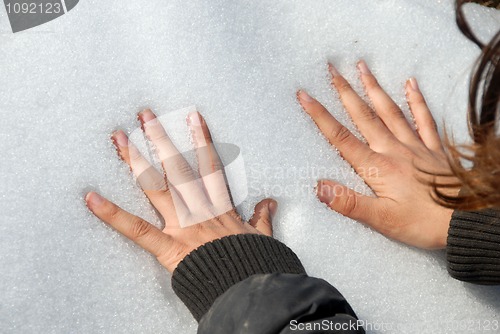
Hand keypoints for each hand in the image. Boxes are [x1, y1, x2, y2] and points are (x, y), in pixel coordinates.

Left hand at [85, 109, 276, 271]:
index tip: (192, 117)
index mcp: (219, 207)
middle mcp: (198, 209)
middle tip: (145, 116)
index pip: (210, 166)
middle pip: (177, 168)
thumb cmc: (250, 263)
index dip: (202, 139)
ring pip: (156, 187)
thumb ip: (261, 218)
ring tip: (120, 138)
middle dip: (161, 140)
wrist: (245, 287)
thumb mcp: (261, 237)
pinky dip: (113, 216)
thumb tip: (270, 203)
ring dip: (136, 161)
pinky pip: (137, 230)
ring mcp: (181, 225)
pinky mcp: (166, 246)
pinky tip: (91, 198)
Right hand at [297, 61, 457, 248]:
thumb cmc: (423, 223)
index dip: (320, 116)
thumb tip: (320, 187)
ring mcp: (415, 146)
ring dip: (373, 88)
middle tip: (332, 70)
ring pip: (390, 111)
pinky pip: (423, 118)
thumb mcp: (382, 220)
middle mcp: (393, 150)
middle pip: (363, 116)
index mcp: (377, 167)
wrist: (466, 221)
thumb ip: (349, 203)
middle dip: (345, 92)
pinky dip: (416, 100)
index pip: (341, 138)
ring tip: (362, 67)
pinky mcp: (433, 149)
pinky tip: (410, 83)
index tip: (305, 95)